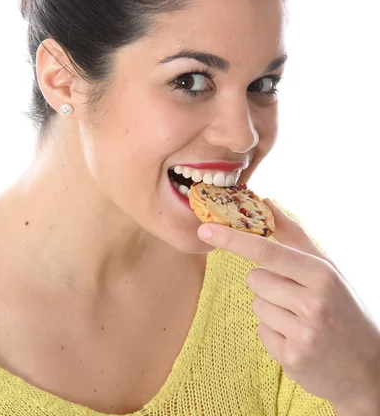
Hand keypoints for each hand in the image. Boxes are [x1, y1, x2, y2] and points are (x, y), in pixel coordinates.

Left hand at [197, 200, 379, 410]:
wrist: (367, 367)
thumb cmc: (343, 307)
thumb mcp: (327, 268)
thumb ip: (294, 234)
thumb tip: (266, 201)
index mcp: (322, 274)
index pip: (267, 252)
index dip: (233, 240)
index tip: (205, 230)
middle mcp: (313, 303)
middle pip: (255, 279)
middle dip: (268, 283)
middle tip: (297, 296)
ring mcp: (302, 334)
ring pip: (256, 305)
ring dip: (271, 309)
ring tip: (301, 318)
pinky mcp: (291, 359)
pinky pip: (261, 331)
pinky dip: (274, 332)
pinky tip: (298, 337)